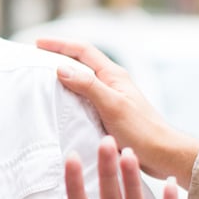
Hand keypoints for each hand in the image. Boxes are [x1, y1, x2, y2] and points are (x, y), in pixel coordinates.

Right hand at [38, 38, 196, 185]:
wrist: (163, 154)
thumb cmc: (141, 130)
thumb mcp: (112, 105)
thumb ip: (88, 85)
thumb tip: (61, 68)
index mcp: (114, 75)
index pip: (83, 50)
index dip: (60, 44)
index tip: (37, 44)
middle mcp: (112, 83)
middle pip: (82, 62)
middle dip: (59, 56)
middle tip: (36, 59)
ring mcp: (111, 98)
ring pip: (83, 80)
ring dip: (63, 76)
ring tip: (42, 79)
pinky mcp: (109, 114)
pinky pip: (84, 98)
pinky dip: (70, 96)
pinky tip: (60, 105)